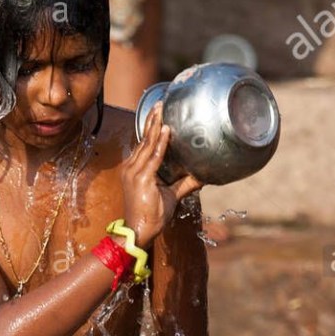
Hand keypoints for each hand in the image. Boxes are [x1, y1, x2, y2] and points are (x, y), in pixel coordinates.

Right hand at [121, 104, 200, 248]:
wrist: (138, 232)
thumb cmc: (151, 216)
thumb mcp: (171, 196)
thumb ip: (184, 184)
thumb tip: (201, 177)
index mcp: (136, 170)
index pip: (143, 144)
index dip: (150, 128)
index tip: (158, 112)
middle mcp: (132, 168)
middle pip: (143, 139)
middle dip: (152, 120)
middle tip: (160, 103)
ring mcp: (135, 173)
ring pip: (147, 143)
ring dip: (155, 125)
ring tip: (162, 109)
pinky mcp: (142, 179)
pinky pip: (153, 157)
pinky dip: (160, 143)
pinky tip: (166, 130)